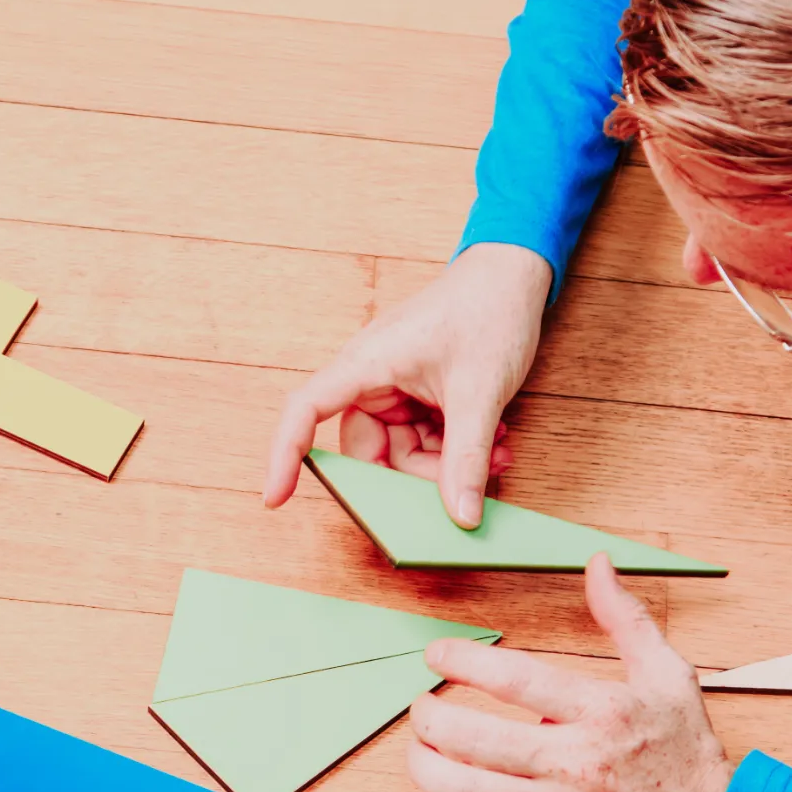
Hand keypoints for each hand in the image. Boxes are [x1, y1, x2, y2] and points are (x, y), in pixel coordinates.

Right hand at [263, 241, 550, 527]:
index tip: (276, 499)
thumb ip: (468, 458)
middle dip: (415, 475)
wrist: (515, 274)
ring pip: (402, 452)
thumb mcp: (480, 392)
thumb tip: (462, 516)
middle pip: (368, 450)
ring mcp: (396, 388)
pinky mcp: (419, 395)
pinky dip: (455, 448)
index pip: (306, 410)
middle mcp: (372, 377)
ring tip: (497, 452)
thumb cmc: (489, 309)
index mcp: (367, 364)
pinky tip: (495, 441)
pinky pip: (424, 439)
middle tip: (462, 485)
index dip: (286, 455)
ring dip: (447, 463)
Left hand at [407, 558, 728, 791]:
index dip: (462, 660)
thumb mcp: (669, 677)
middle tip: (422, 709)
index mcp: (600, 712)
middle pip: (471, 737)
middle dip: (428, 719)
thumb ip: (626, 619)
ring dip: (425, 769)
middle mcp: (575, 762)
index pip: (512, 677)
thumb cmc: (689, 758)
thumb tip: (598, 565)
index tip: (436, 654)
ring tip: (420, 754)